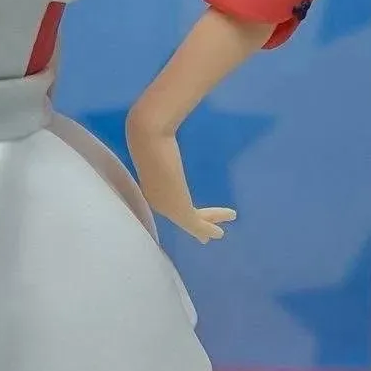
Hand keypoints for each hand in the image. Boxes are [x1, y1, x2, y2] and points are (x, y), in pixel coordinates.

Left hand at [126, 113, 235, 243]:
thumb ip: (164, 152)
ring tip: (220, 234)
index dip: (184, 213)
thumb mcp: (159, 147)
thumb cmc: (152, 133)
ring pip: (190, 221)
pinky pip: (196, 222)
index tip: (195, 218)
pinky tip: (220, 231)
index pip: (169, 205)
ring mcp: (165, 206)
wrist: (149, 135)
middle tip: (204, 238)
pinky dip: (209, 226)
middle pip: (180, 217)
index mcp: (151, 187)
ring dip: (208, 226)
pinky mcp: (177, 207)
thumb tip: (164, 140)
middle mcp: (155, 201)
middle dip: (194, 227)